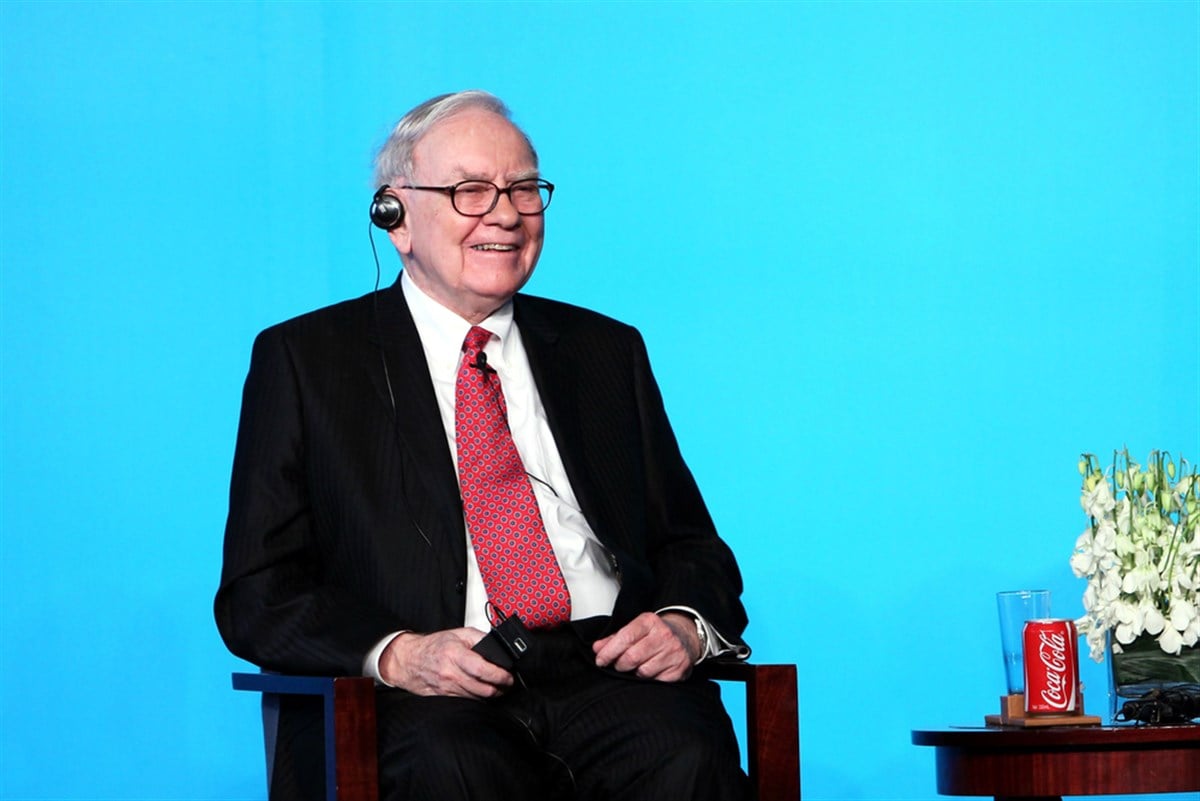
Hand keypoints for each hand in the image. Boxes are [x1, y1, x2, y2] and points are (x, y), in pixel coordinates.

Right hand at [379, 628, 513, 697]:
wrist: (408, 660)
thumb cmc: (433, 646)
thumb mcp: (458, 634)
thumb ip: (479, 638)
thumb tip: (498, 647)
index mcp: (455, 655)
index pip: (483, 670)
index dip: (500, 676)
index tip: (509, 676)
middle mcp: (450, 674)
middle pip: (483, 689)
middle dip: (501, 688)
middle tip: (507, 683)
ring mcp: (447, 688)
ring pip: (477, 698)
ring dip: (491, 694)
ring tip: (497, 687)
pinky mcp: (444, 698)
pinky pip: (467, 702)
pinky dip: (477, 698)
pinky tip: (480, 691)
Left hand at [592, 611, 699, 681]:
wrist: (685, 636)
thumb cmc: (656, 633)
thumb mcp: (636, 629)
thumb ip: (615, 639)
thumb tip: (597, 648)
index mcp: (649, 622)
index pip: (625, 638)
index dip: (609, 652)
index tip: (600, 660)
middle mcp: (664, 635)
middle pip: (632, 657)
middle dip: (619, 664)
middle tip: (617, 665)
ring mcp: (673, 652)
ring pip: (643, 672)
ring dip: (634, 673)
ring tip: (636, 667)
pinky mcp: (679, 669)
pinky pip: (656, 681)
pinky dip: (649, 680)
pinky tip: (650, 671)